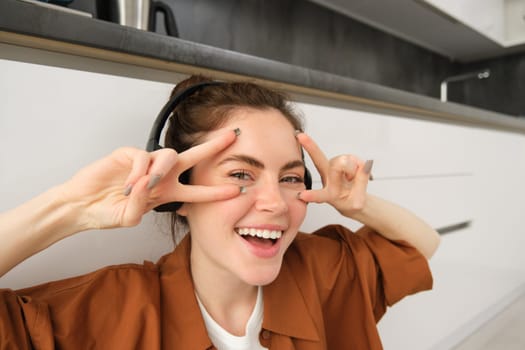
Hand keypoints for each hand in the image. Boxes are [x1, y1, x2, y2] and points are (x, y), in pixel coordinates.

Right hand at [60, 129, 240, 229]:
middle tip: (232, 137)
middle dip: (213, 147)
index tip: (236, 191)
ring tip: (150, 185)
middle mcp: (161, 176)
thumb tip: (148, 184)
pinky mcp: (127, 154)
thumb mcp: (130, 217)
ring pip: (169, 155)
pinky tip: (128, 185)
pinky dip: (138, 172)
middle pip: (192, 158)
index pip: (196, 191)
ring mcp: (145, 164)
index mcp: (166, 193)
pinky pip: (143, 158)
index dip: (215, 192)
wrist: (82, 206)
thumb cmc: (107, 212)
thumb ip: (142, 205)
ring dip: (163, 170)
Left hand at [295, 132, 372, 217]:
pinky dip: (359, 165)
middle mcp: (326, 178)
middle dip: (311, 147)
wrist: (353, 198)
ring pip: (343, 160)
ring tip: (354, 180)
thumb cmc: (352, 202)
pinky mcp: (340, 161)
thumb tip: (362, 165)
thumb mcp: (358, 202)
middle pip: (319, 161)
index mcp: (328, 194)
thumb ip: (360, 184)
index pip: (320, 195)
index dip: (312, 195)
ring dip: (353, 169)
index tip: (302, 195)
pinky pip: (352, 158)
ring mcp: (332, 167)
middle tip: (301, 136)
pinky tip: (357, 173)